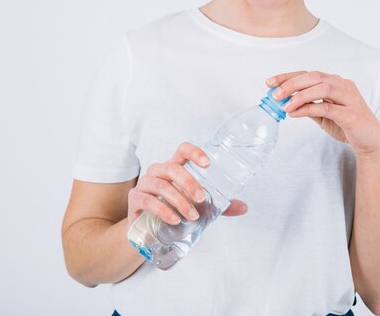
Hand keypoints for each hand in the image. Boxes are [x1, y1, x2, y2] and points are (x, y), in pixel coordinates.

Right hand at [127, 142, 247, 228]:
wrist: (147, 230)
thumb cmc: (174, 210)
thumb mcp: (198, 206)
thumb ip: (219, 206)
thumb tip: (244, 207)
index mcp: (174, 167)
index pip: (183, 150)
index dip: (194, 152)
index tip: (208, 163)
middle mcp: (158, 171)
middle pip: (173, 168)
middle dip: (189, 182)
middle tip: (202, 198)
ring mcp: (145, 183)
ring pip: (162, 185)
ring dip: (179, 200)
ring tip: (192, 216)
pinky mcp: (135, 199)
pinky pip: (148, 200)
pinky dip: (163, 210)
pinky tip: (174, 219)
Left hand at [266, 71, 379, 157]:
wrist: (370, 142)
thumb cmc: (347, 125)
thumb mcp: (324, 113)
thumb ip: (309, 105)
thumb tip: (287, 102)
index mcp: (336, 82)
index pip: (309, 74)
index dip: (288, 76)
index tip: (270, 82)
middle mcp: (343, 86)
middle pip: (315, 76)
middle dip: (292, 83)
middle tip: (275, 94)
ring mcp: (349, 98)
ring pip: (322, 88)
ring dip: (300, 95)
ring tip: (285, 105)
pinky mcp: (352, 114)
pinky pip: (327, 107)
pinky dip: (309, 108)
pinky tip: (295, 114)